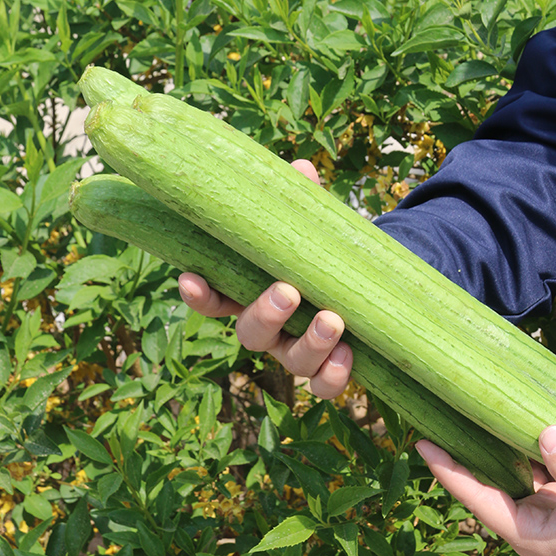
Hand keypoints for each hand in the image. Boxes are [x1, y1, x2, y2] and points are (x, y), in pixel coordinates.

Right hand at [177, 159, 352, 398]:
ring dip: (309, 344)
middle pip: (250, 334)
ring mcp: (295, 352)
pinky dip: (333, 376)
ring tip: (333, 320)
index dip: (199, 295)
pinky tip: (348, 354)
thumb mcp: (310, 227)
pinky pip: (323, 386)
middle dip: (265, 315)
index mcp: (252, 293)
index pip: (214, 299)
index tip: (191, 279)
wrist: (364, 284)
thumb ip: (302, 203)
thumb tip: (302, 169)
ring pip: (291, 363)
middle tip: (287, 292)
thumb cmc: (320, 253)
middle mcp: (269, 328)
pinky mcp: (327, 369)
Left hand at [416, 425, 555, 555]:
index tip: (423, 443)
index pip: (475, 497)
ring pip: (507, 467)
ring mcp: (543, 502)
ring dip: (491, 442)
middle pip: (484, 479)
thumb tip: (546, 431)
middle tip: (435, 418)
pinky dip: (523, 440)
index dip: (448, 471)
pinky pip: (533, 460)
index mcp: (525, 532)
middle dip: (462, 451)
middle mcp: (527, 517)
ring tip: (466, 410)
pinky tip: (512, 416)